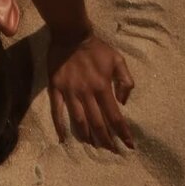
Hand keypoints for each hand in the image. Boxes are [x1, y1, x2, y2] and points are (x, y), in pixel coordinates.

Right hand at [47, 32, 134, 150]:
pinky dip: (60, 125)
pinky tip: (63, 138)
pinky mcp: (55, 88)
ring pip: (79, 121)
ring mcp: (70, 92)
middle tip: (112, 151)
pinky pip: (57, 110)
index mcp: (102, 87)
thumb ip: (125, 81)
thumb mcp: (118, 59)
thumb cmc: (96, 48)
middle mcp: (87, 93)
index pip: (115, 116)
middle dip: (106, 140)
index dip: (123, 133)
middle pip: (98, 123)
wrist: (70, 34)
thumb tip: (123, 103)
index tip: (129, 146)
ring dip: (87, 136)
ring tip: (93, 146)